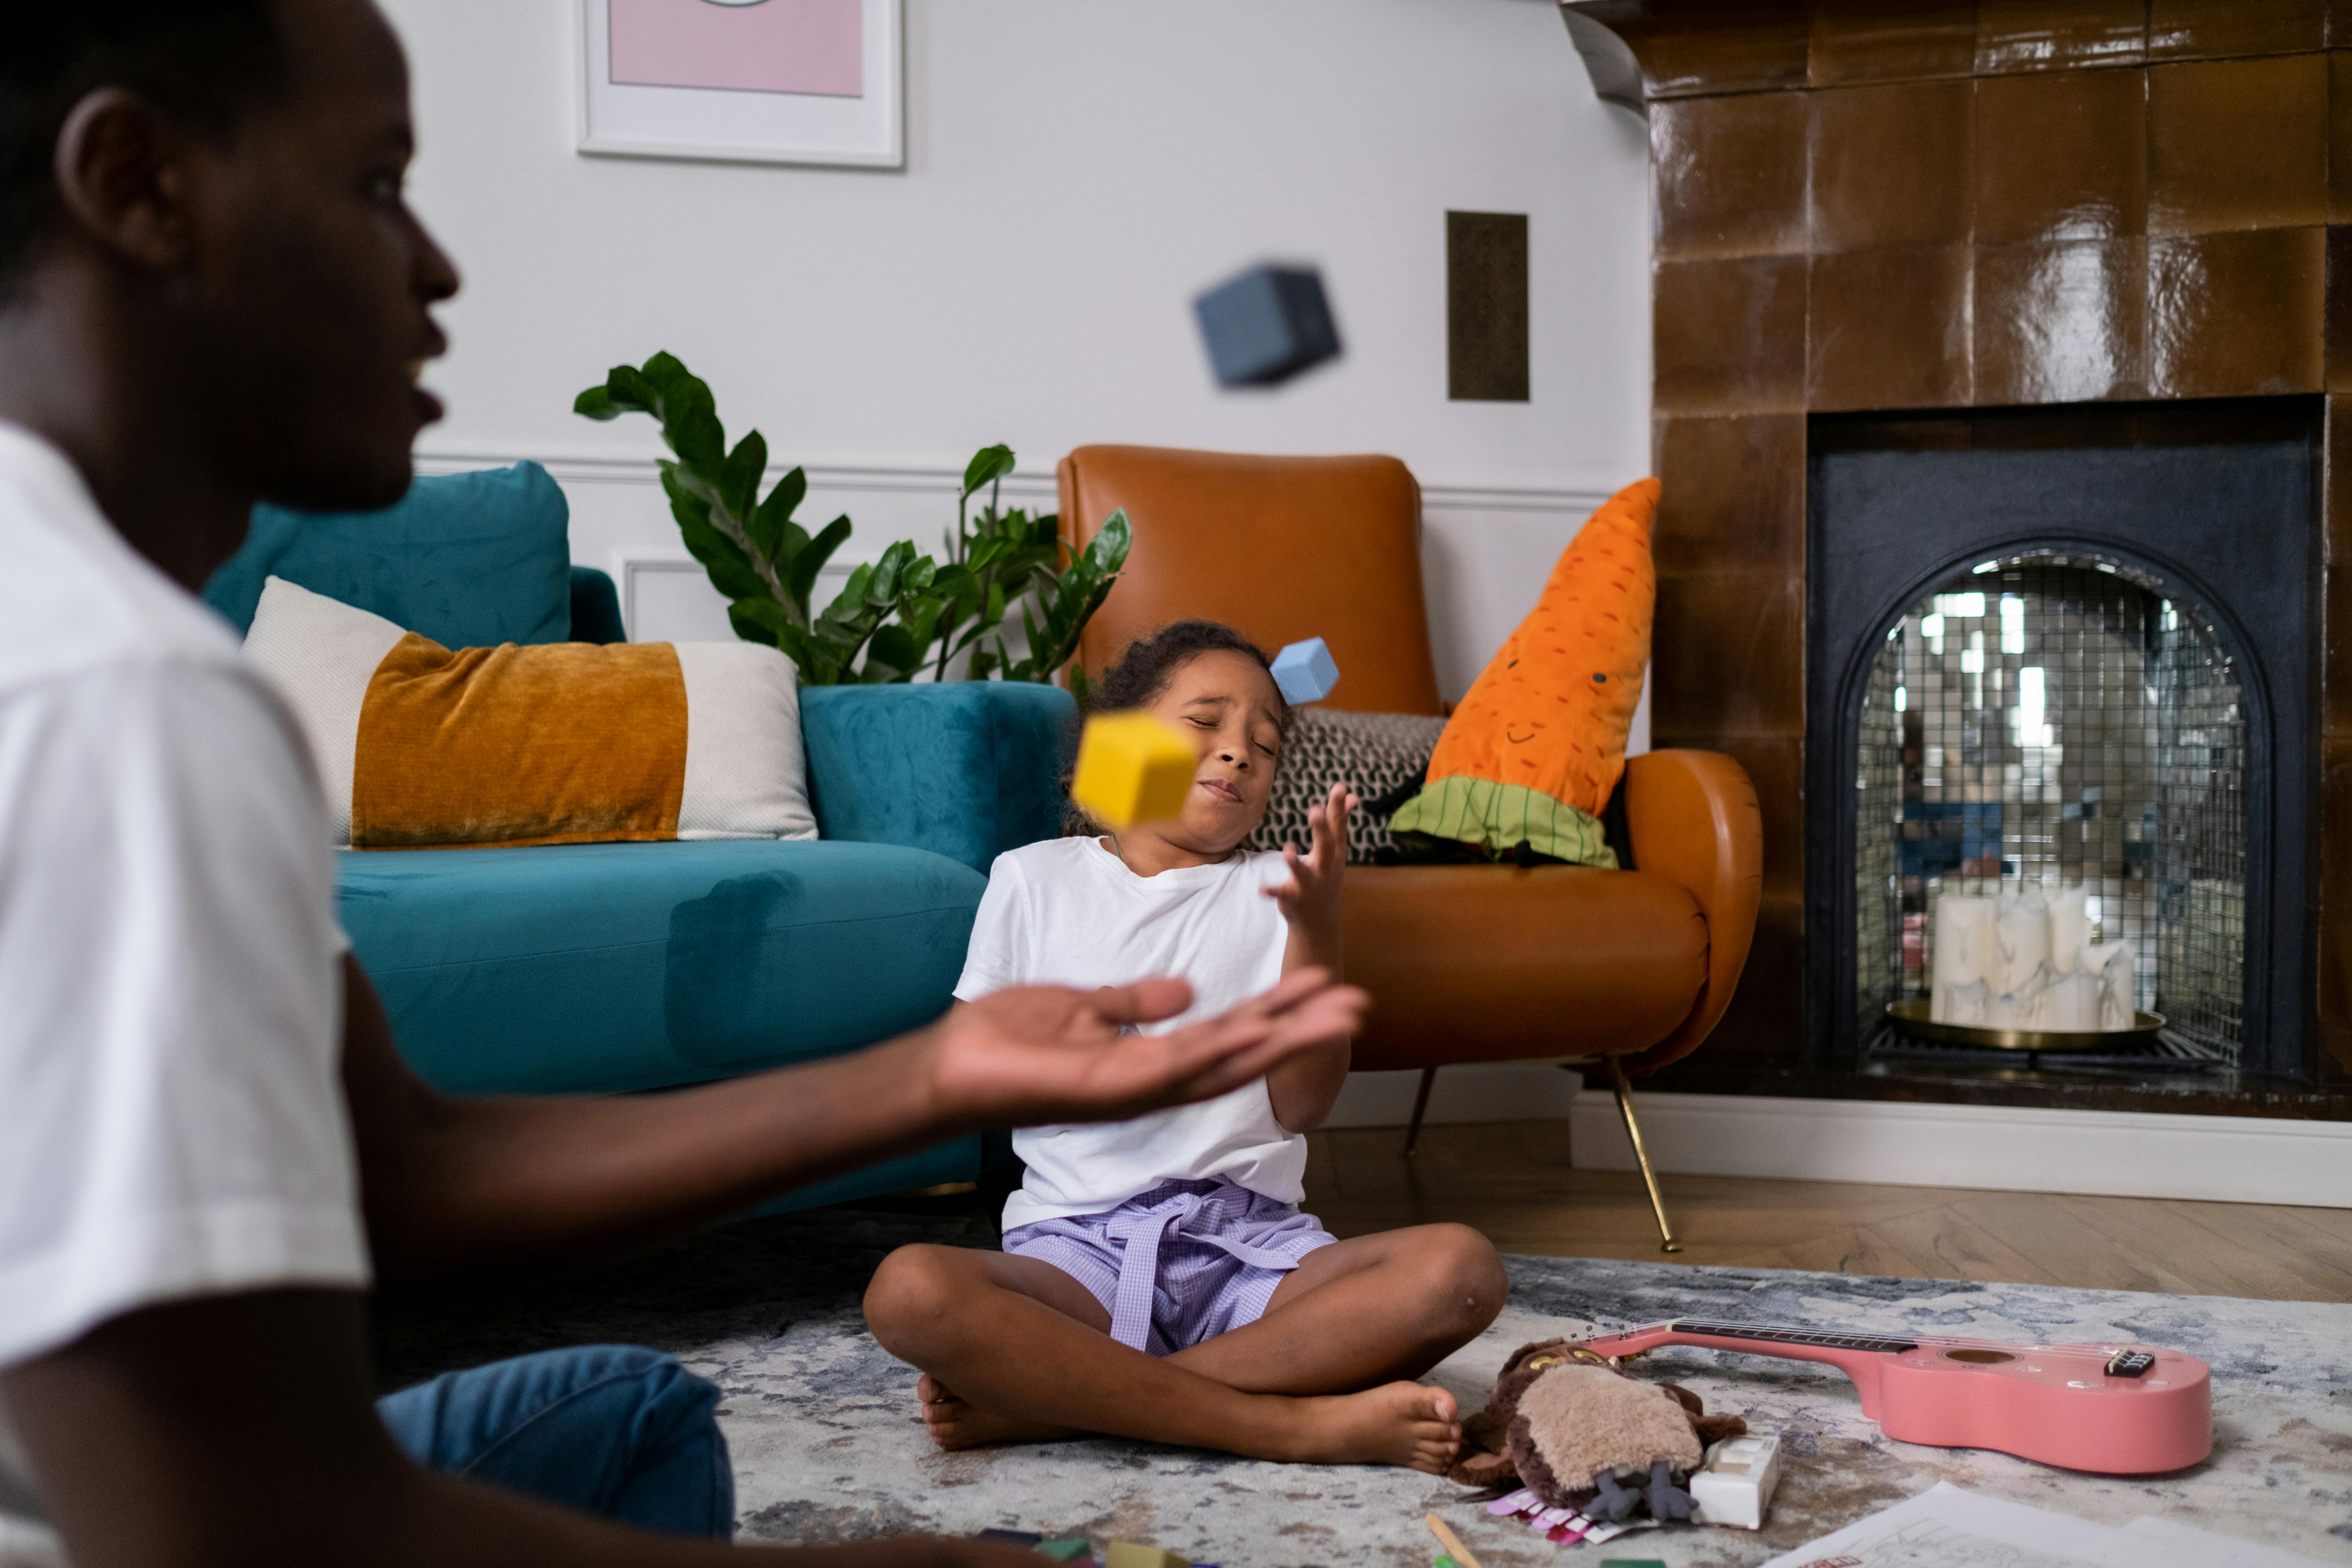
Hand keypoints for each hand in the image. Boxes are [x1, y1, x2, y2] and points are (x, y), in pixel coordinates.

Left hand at [919, 968, 1367, 1128]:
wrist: (954, 1063)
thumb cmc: (1008, 1038)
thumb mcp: (1084, 1006)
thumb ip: (1135, 1001)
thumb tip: (1187, 992)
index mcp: (1148, 1057)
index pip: (1227, 1032)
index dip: (1275, 1012)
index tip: (1320, 985)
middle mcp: (1155, 1079)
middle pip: (1243, 1052)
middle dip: (1299, 1028)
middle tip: (1358, 1003)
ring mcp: (1139, 1089)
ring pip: (1227, 1062)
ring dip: (1282, 1038)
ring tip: (1335, 1014)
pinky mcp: (1116, 1091)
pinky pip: (1180, 1068)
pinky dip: (1223, 1050)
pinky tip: (1262, 1032)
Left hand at [1264, 780, 1357, 932]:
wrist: (1320, 921)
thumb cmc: (1326, 876)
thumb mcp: (1336, 851)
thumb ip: (1339, 822)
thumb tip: (1352, 795)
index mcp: (1335, 854)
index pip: (1337, 828)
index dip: (1338, 808)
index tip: (1339, 788)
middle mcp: (1325, 868)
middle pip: (1325, 847)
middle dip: (1321, 830)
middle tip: (1315, 810)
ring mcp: (1310, 886)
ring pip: (1304, 873)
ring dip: (1296, 863)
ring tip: (1288, 850)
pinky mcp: (1293, 899)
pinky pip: (1281, 894)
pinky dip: (1272, 891)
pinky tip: (1261, 889)